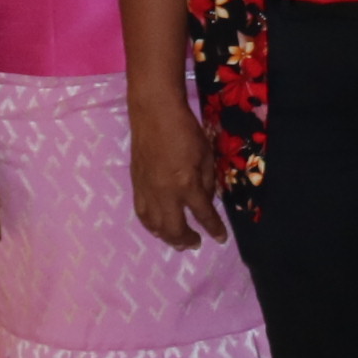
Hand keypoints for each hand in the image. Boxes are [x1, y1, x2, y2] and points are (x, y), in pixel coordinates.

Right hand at [128, 82, 227, 245]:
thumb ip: (207, 181)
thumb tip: (205, 201)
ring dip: (166, 237)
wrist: (154, 113)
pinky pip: (142, 213)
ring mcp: (148, 190)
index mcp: (187, 185)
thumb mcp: (206, 155)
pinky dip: (150, 225)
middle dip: (186, 240)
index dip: (214, 229)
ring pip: (155, 225)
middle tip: (195, 243)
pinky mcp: (136, 185)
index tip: (221, 239)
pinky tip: (156, 227)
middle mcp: (165, 193)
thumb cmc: (185, 130)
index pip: (203, 215)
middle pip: (174, 228)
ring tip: (177, 240)